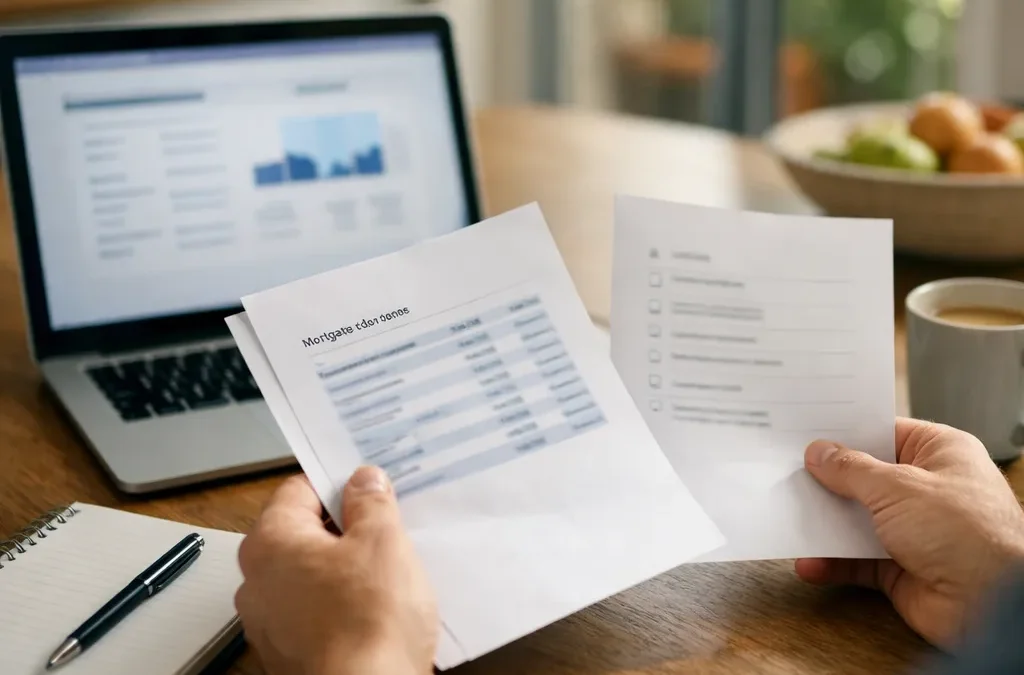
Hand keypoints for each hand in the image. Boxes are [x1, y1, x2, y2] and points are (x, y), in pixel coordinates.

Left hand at [234, 468, 437, 674]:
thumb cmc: (369, 623)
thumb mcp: (383, 542)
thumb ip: (370, 502)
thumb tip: (362, 481)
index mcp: (271, 543)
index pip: (299, 489)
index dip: (338, 482)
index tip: (370, 487)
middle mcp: (256, 581)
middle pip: (302, 532)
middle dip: (344, 527)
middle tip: (387, 528)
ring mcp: (269, 621)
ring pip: (309, 573)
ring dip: (343, 567)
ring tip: (385, 571)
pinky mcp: (288, 652)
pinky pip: (313, 610)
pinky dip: (338, 603)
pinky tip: (373, 608)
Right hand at [796, 417, 1023, 647]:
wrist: (994, 603)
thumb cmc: (967, 532)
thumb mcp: (897, 486)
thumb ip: (851, 470)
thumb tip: (820, 454)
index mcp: (940, 453)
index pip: (884, 433)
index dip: (846, 433)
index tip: (808, 432)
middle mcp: (928, 490)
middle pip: (866, 478)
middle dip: (829, 480)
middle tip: (787, 471)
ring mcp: (915, 530)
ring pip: (857, 520)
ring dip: (826, 523)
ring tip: (789, 513)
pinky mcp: (901, 568)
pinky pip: (857, 560)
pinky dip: (833, 562)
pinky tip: (809, 561)